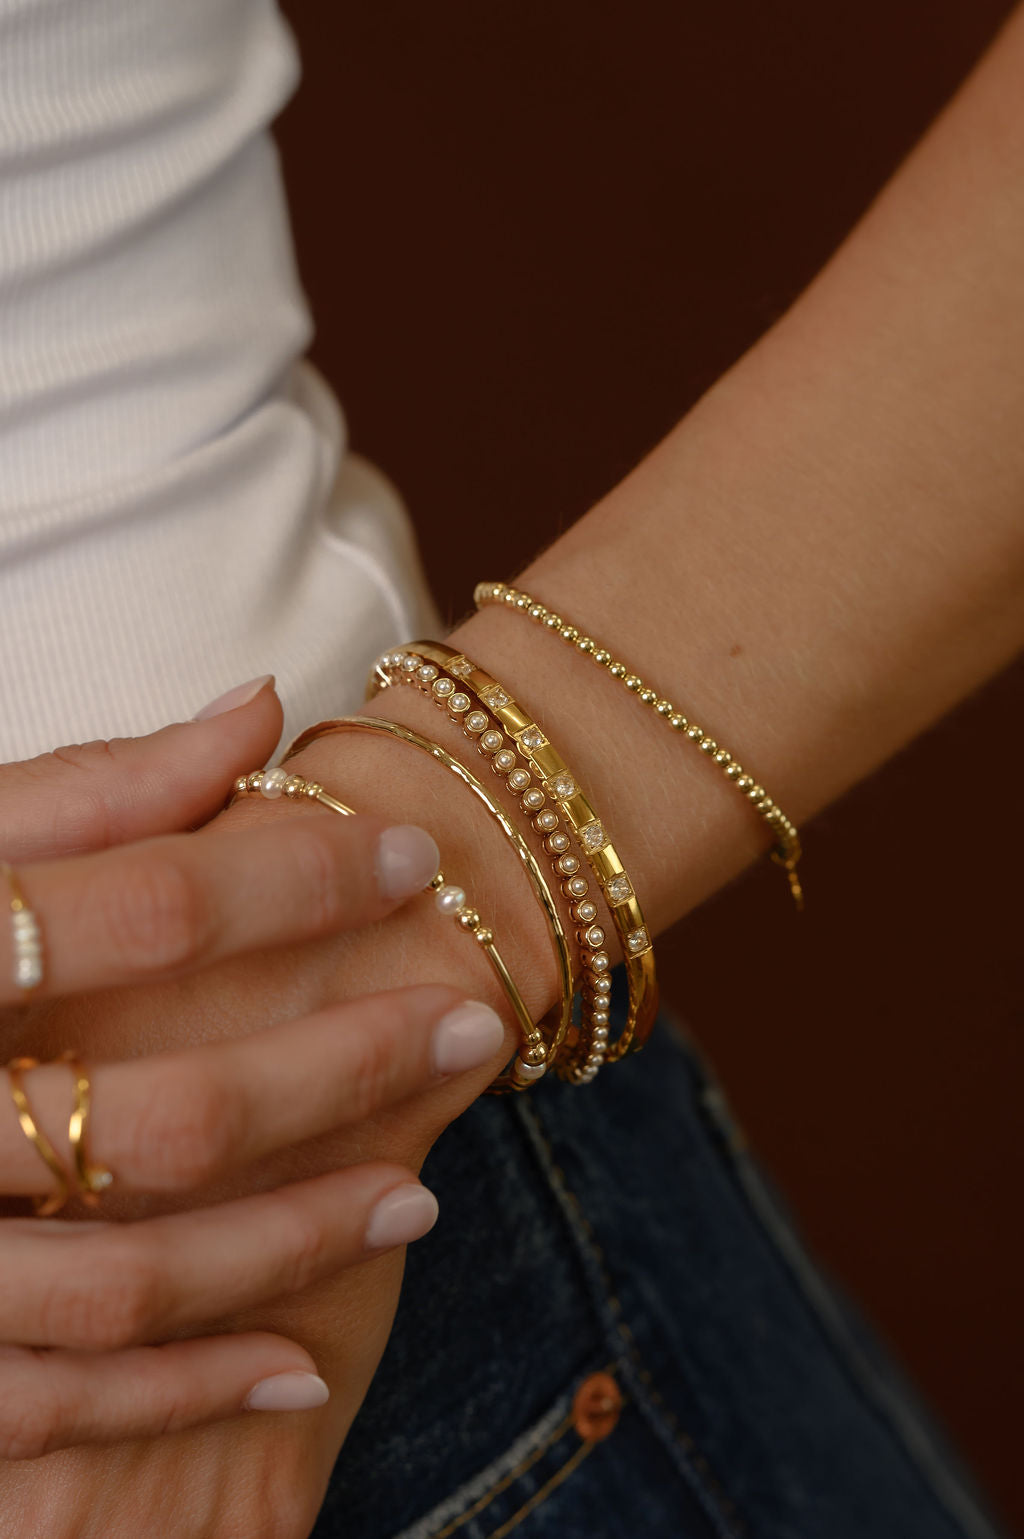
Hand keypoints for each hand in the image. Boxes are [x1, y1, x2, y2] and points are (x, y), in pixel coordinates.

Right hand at [0, 687, 503, 1458]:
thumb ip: (90, 791)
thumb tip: (259, 707)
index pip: (153, 911)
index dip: (304, 884)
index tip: (418, 861)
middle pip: (171, 1113)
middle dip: (346, 1072)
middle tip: (474, 1028)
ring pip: (130, 1279)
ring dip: (296, 1246)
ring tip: (420, 1204)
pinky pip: (58, 1405)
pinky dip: (186, 1389)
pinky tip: (298, 1361)